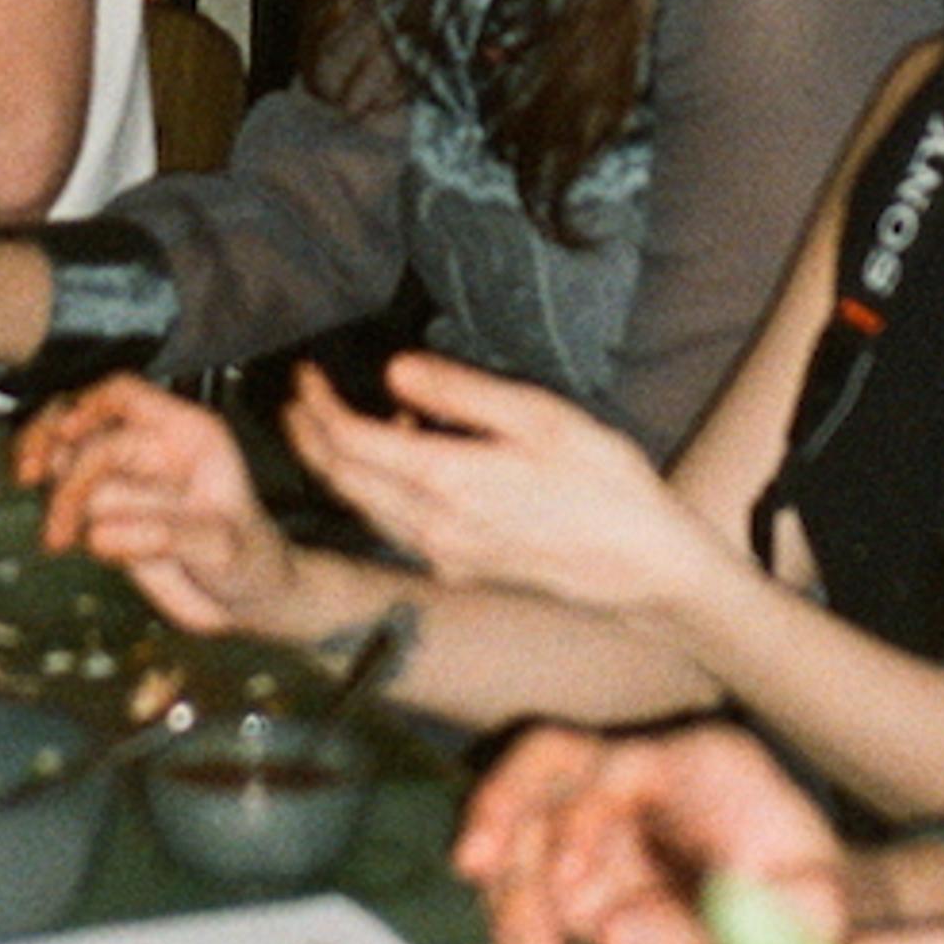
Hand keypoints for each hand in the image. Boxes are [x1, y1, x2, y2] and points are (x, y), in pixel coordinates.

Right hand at [15, 375, 310, 635]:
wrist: (243, 599)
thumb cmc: (248, 561)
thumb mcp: (220, 547)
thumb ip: (166, 536)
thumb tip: (99, 534)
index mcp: (186, 432)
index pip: (123, 398)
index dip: (87, 410)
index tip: (65, 440)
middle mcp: (150, 446)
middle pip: (79, 429)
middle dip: (67, 477)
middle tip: (61, 527)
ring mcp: (123, 476)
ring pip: (61, 460)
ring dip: (56, 499)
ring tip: (59, 540)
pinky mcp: (103, 508)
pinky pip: (60, 493)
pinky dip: (49, 508)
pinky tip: (59, 541)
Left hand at [288, 352, 743, 620]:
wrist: (644, 568)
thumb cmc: (604, 484)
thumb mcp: (540, 417)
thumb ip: (461, 392)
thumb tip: (395, 373)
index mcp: (445, 480)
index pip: (350, 442)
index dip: (317, 406)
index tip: (306, 374)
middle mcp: (430, 526)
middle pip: (342, 481)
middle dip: (310, 437)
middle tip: (299, 398)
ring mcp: (443, 554)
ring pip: (364, 509)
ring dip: (339, 466)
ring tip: (334, 424)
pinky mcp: (460, 569)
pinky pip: (395, 526)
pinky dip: (377, 490)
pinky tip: (403, 462)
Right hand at [453, 720, 849, 943]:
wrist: (830, 940)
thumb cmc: (827, 912)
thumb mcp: (810, 905)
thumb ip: (712, 911)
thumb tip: (610, 936)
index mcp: (699, 764)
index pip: (598, 762)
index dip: (569, 822)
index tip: (571, 888)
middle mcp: (639, 781)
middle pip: (538, 786)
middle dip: (508, 848)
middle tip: (508, 916)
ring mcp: (604, 830)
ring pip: (521, 843)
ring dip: (515, 914)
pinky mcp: (586, 883)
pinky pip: (530, 895)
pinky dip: (526, 936)